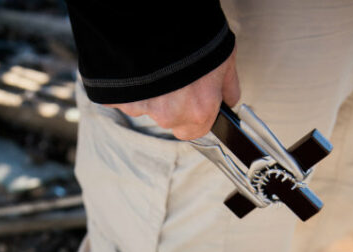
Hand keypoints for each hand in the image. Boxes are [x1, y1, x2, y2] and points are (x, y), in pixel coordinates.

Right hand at [110, 50, 240, 140]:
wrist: (154, 19)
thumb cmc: (194, 37)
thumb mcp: (225, 57)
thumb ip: (228, 86)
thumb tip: (230, 100)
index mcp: (200, 109)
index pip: (197, 131)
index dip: (197, 116)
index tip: (196, 102)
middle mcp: (172, 115)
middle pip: (172, 122)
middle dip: (174, 108)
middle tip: (176, 81)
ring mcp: (145, 108)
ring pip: (149, 108)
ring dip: (153, 94)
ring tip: (159, 67)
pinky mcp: (122, 98)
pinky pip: (128, 97)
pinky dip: (133, 86)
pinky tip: (141, 68)